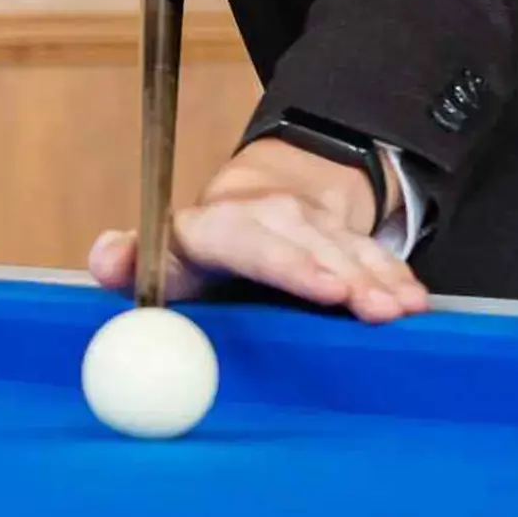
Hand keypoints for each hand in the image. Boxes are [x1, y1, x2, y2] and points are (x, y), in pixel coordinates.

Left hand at [88, 138, 429, 323]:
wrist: (248, 206)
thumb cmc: (199, 253)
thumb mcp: (162, 257)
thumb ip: (131, 262)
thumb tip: (102, 259)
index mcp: (215, 227)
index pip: (251, 241)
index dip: (290, 265)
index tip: (325, 289)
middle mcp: (268, 217)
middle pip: (309, 246)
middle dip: (346, 277)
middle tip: (375, 311)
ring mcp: (310, 222)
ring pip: (348, 248)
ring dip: (378, 278)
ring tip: (404, 310)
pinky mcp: (342, 233)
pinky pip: (373, 252)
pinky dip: (394, 275)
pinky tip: (415, 299)